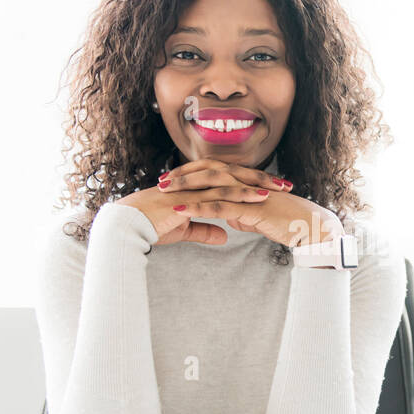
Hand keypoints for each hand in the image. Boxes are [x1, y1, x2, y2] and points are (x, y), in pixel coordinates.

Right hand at [119, 159, 282, 245]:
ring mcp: (192, 187)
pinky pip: (218, 195)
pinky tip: (257, 200)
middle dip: (261, 180)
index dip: (251, 184)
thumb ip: (203, 230)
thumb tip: (223, 236)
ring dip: (256, 185)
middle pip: (234, 176)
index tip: (273, 190)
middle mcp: (196, 182)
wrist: (127, 226)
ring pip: (230, 182)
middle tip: (286, 185)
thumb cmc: (150, 226)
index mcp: (195, 185)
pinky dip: (239, 196)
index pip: (229, 180)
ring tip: (279, 190)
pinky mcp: (188, 198)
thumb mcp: (183, 231)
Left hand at [151, 157, 343, 248]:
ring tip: (163, 193)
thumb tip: (230, 217)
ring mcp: (249, 193)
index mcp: (248, 182)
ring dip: (185, 188)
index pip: (215, 172)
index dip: (193, 174)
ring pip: (211, 186)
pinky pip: (220, 206)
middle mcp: (247, 182)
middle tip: (160, 181)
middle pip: (209, 172)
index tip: (172, 180)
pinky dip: (197, 207)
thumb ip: (243, 214)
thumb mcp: (260, 218)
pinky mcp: (252, 208)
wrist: (312, 229)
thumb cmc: (289, 224)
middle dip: (182, 176)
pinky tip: (180, 209)